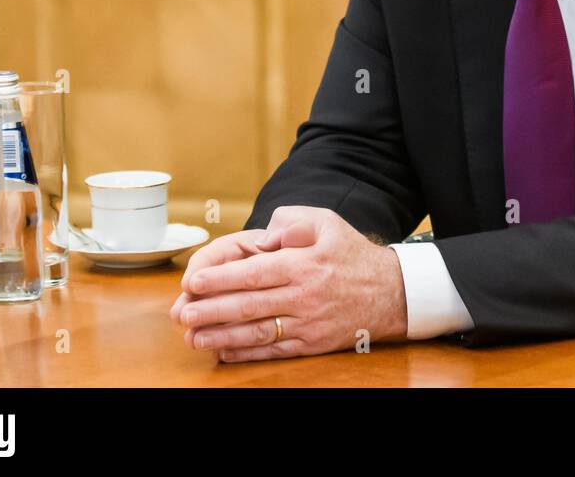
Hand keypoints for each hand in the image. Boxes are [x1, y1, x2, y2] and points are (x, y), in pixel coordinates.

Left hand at [169, 206, 407, 362]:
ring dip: (221, 336)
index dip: (220, 279)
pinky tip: (223, 351)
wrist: (391, 292)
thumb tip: (262, 237)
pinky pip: (274, 350)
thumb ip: (291, 221)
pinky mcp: (312, 343)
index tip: (192, 282)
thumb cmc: (352, 254)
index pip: (255, 273)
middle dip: (211, 310)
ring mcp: (308, 323)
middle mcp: (304, 296)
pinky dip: (246, 353)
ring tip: (193, 337)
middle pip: (249, 305)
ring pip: (257, 332)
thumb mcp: (327, 222)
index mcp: (304, 264)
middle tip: (183, 313)